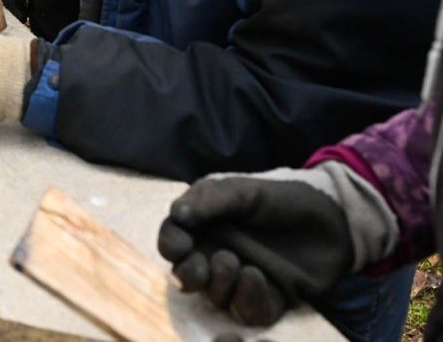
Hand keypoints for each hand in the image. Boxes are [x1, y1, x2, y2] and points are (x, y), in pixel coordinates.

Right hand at [157, 172, 355, 326]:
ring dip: (220, 285)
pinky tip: (259, 279)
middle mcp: (218, 251)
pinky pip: (249, 313)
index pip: (174, 238)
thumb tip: (177, 216)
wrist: (332, 219)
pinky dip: (249, 300)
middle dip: (189, 275)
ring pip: (216, 297)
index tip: (181, 245)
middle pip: (188, 274)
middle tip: (202, 267)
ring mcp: (242, 278)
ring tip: (238, 264)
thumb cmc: (281, 197)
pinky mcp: (268, 299)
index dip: (171, 245)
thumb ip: (210, 200)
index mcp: (206, 223)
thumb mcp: (244, 191)